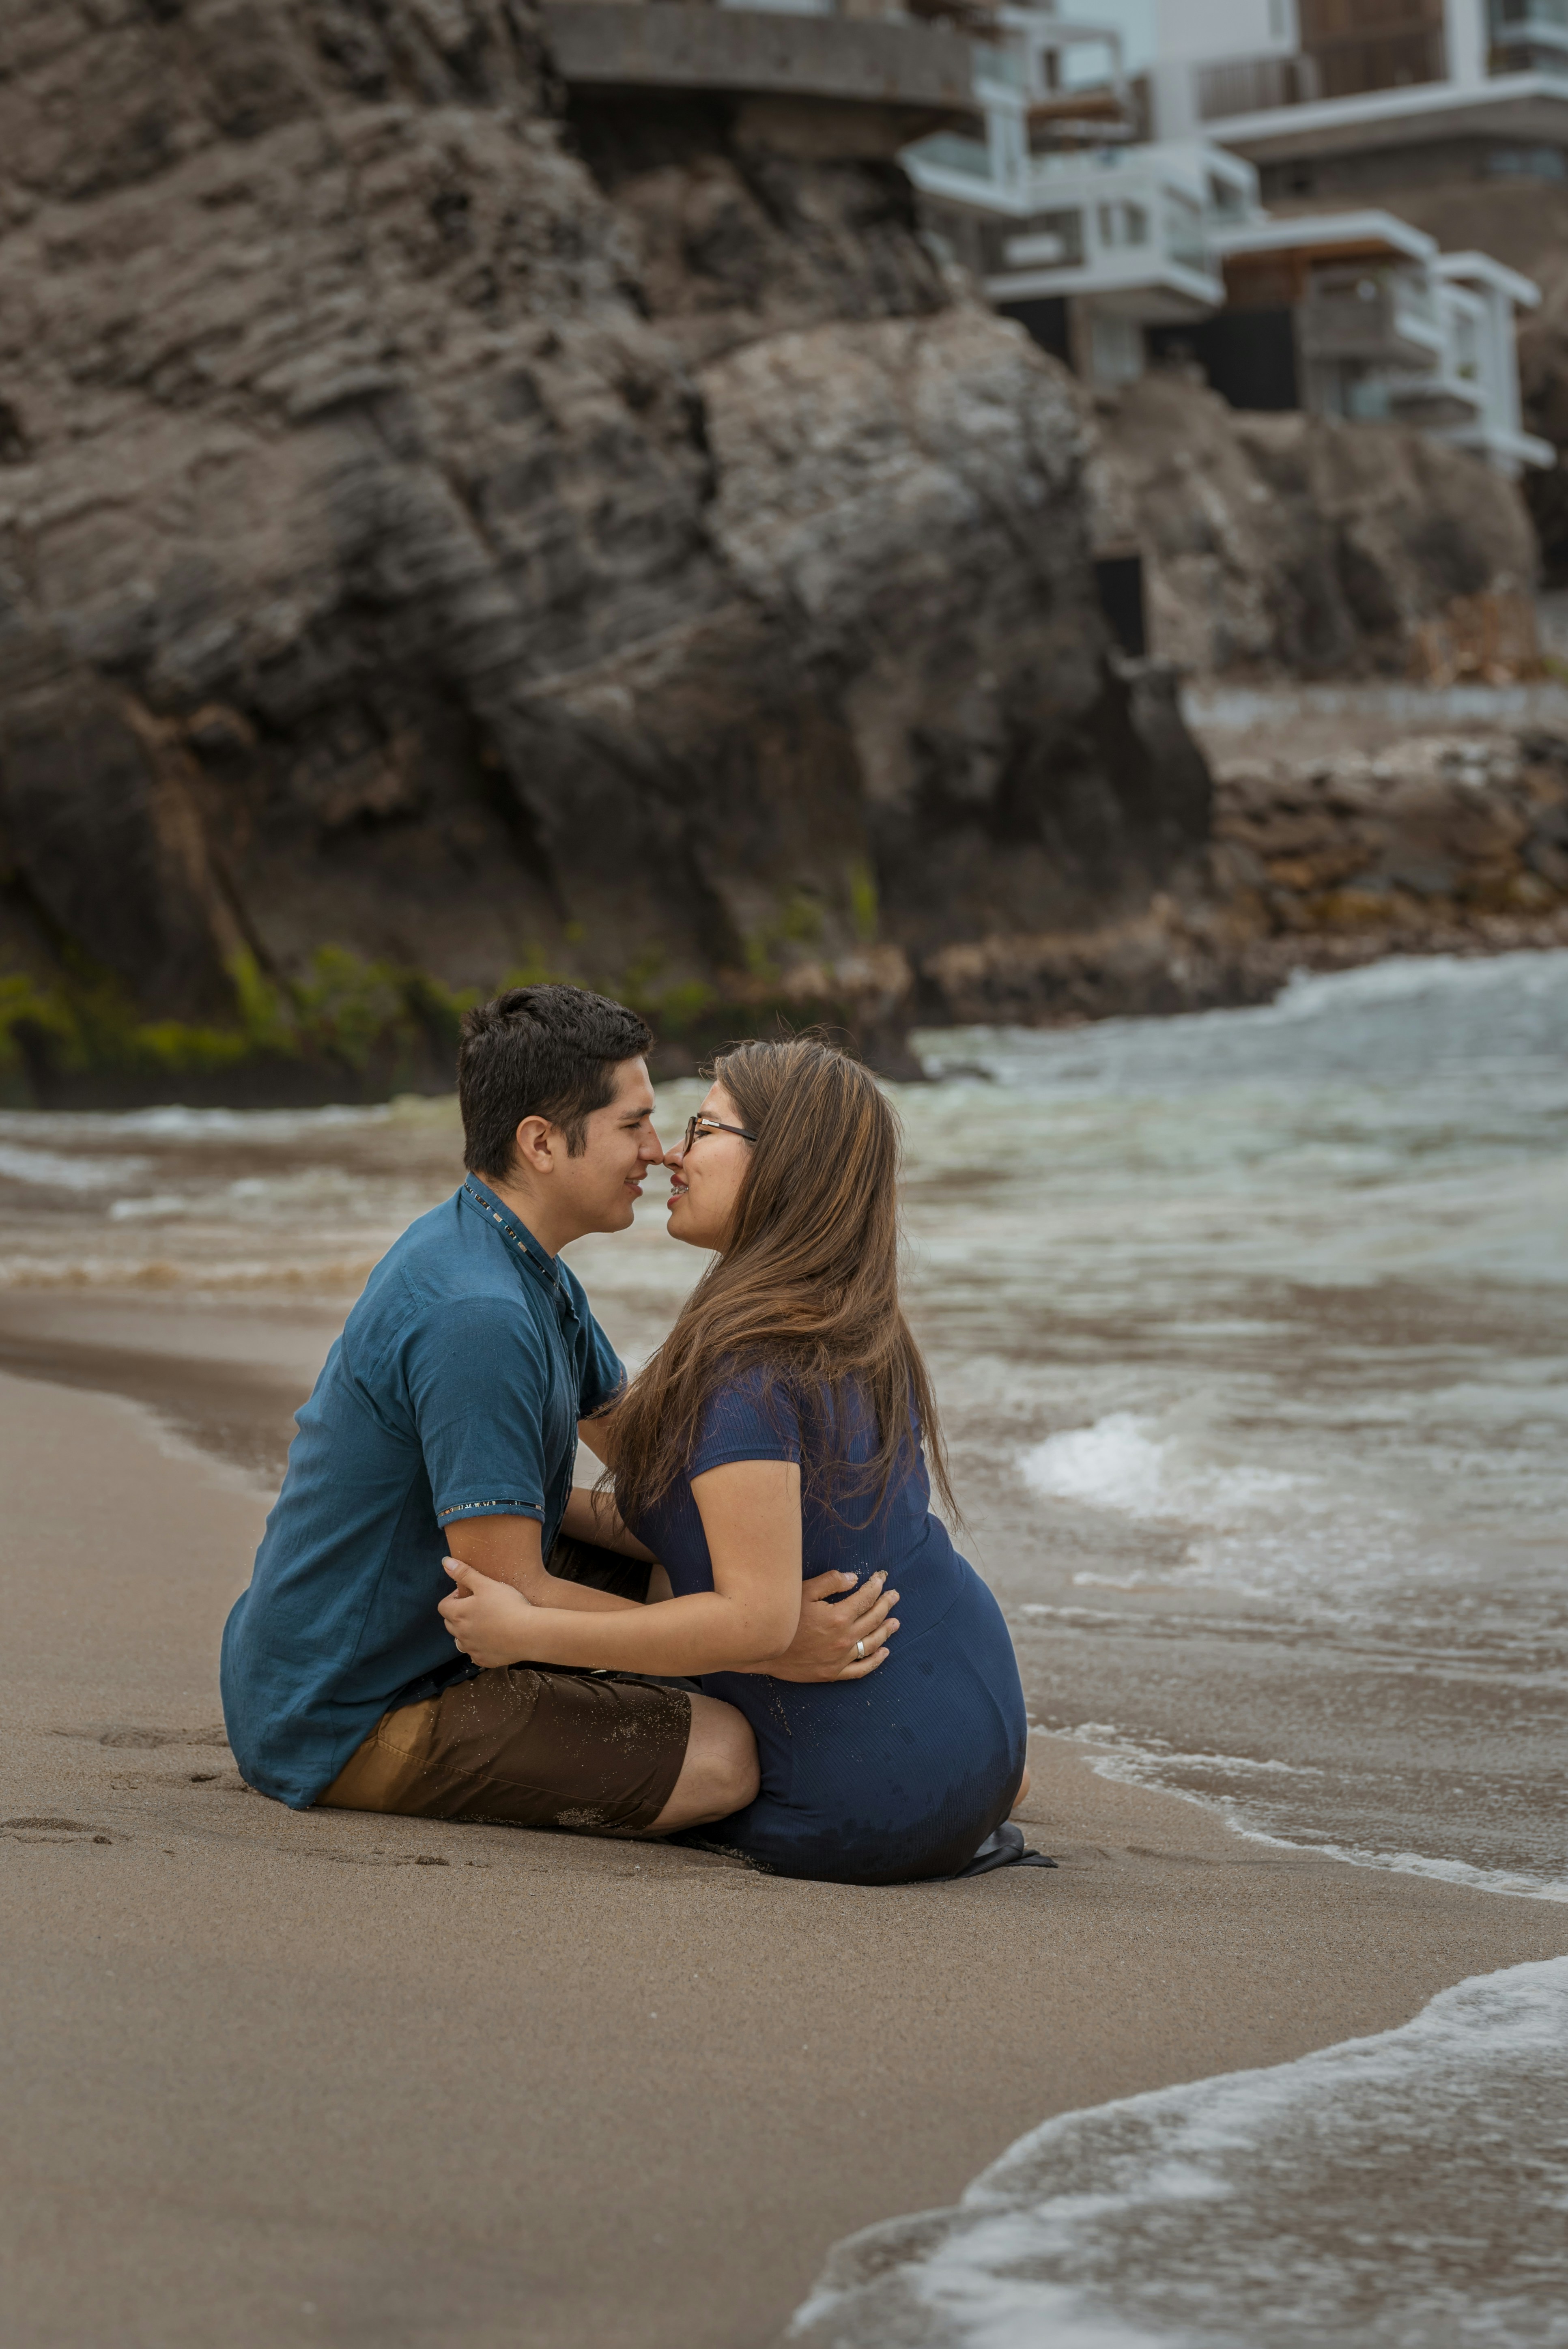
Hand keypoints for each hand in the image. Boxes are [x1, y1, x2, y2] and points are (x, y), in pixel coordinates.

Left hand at [438, 1556, 535, 1669]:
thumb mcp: (486, 1584)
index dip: (453, 1598)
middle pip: (450, 1623)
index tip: (468, 1594)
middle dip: (459, 1614)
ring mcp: (472, 1649)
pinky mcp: (484, 1660)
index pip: (443, 1605)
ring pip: (461, 1640)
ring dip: (467, 1632)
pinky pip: (475, 1653)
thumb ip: (465, 1573)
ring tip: (485, 1623)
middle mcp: (460, 1634)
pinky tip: (494, 1639)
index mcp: (458, 1614)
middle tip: (478, 1606)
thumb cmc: (508, 1605)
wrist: (529, 1633)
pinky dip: (480, 1646)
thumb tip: (445, 1562)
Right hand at [760, 1569, 899, 1683]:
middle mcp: (844, 1639)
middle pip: (873, 1619)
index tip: (882, 1578)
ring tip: (895, 1622)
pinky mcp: (833, 1673)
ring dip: (886, 1631)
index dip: (876, 1586)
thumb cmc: (783, 1617)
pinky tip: (884, 1652)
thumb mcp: (803, 1591)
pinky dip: (875, 1661)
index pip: (866, 1598)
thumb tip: (854, 1579)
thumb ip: (831, 1582)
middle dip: (886, 1604)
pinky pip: (861, 1669)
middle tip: (894, 1595)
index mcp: (839, 1616)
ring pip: (871, 1643)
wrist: (763, 1649)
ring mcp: (840, 1658)